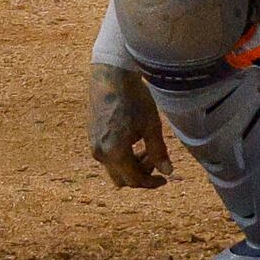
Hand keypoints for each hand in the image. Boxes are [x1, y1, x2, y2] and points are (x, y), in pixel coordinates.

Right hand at [88, 62, 172, 187]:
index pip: (134, 179)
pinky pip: (108, 156)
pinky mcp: (92, 137)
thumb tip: (167, 172)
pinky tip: (135, 140)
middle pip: (122, 178)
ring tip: (148, 147)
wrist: (111, 77)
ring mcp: (94, 145)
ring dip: (132, 165)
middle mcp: (100, 153)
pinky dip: (123, 155)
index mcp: (115, 152)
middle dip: (141, 174)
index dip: (151, 183)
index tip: (165, 179)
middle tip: (156, 159)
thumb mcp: (151, 125)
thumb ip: (158, 151)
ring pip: (115, 168)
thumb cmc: (134, 99)